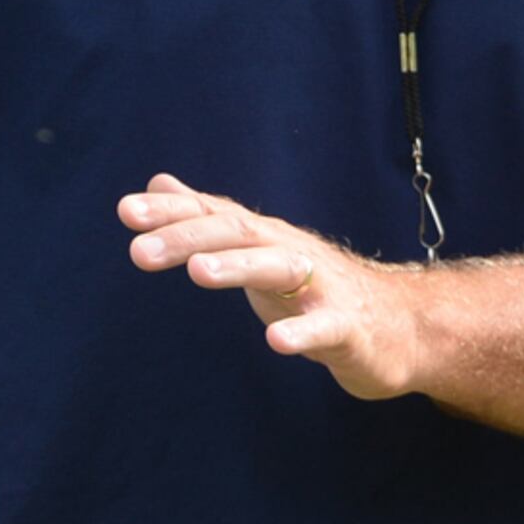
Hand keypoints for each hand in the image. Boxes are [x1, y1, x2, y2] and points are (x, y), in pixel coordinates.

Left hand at [120, 172, 424, 399]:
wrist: (397, 326)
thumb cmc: (317, 288)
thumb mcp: (257, 250)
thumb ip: (209, 218)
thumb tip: (159, 182)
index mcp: (264, 238)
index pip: (213, 215)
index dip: (171, 212)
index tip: (126, 211)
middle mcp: (290, 252)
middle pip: (238, 234)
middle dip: (188, 238)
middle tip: (139, 251)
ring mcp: (323, 288)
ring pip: (279, 268)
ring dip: (238, 267)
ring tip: (199, 272)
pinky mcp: (349, 328)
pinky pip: (325, 327)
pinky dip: (302, 332)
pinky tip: (276, 341)